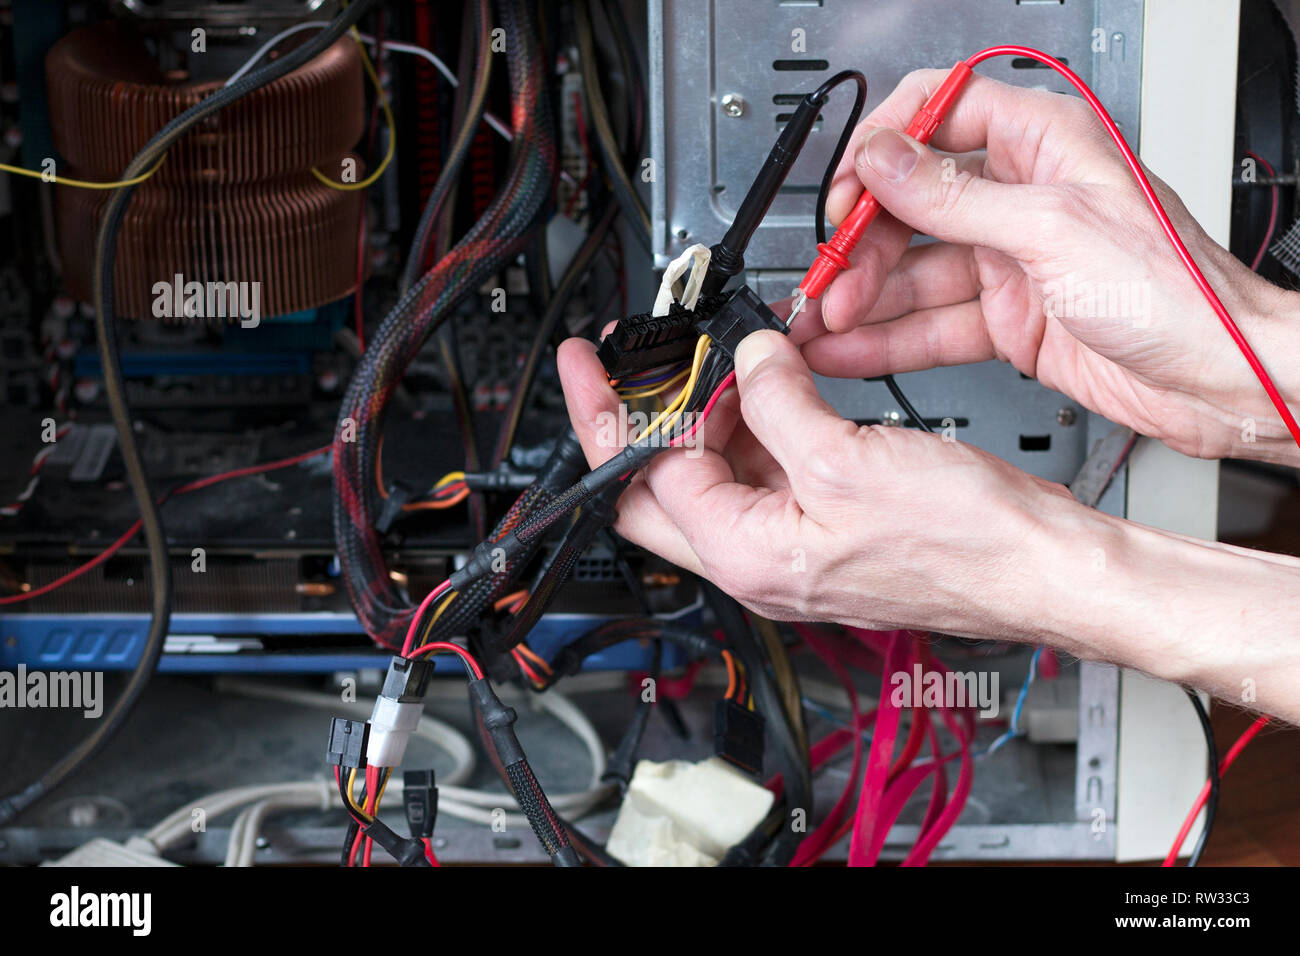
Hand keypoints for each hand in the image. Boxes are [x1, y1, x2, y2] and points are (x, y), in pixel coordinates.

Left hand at [557, 329, 1070, 638]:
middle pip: (661, 485)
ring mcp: (793, 542)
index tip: (590, 364)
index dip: (614, 412)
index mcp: (746, 555)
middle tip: (631, 359)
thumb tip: (742, 361)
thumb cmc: (966, 545)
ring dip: (709, 409)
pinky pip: (771, 467)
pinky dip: (762, 418)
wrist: (1043, 565)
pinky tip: (773, 378)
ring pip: (717, 471)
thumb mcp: (847, 459)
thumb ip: (776, 401)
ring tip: (715, 353)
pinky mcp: (828, 524)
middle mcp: (760, 558)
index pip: (641, 480)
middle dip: (641, 415)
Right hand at [796, 69, 1299, 464]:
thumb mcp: (1051, 228)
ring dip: (865, 297)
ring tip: (822, 321)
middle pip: (911, 203)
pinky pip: (933, 323)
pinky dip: (889, 338)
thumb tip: (884, 159)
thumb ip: (957, 197)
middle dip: (862, 243)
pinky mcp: (1009, 319)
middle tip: (828, 278)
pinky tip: (851, 347)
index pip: (938, 113)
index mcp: (1042, 143)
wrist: (1217, 379)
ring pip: (915, 270)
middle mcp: (1021, 196)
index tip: (847, 190)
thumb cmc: (1175, 291)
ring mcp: (1011, 260)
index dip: (883, 147)